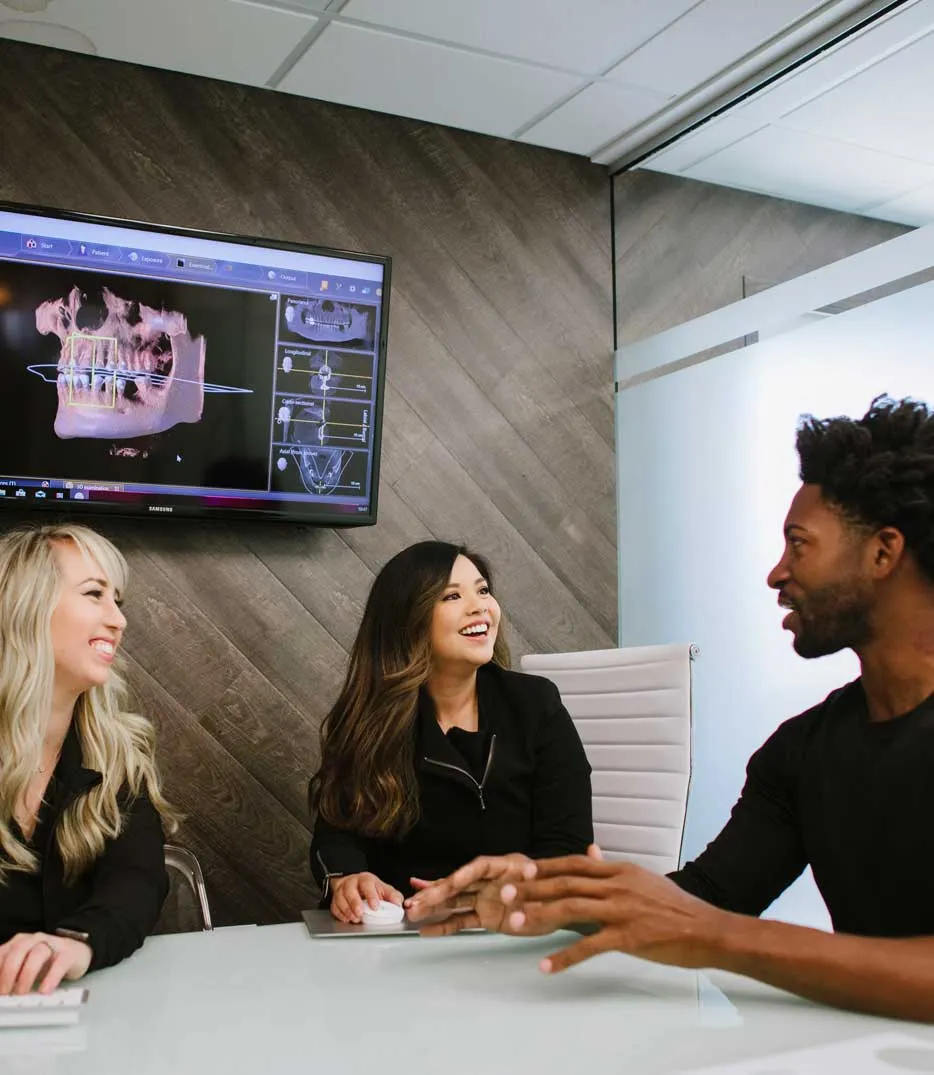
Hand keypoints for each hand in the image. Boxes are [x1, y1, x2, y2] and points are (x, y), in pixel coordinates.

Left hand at [0, 932, 91, 994]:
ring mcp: (53, 944)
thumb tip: (1, 992)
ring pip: (38, 953)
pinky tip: (45, 991)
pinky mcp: (69, 953)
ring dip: (26, 976)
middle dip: (8, 973)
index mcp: (19, 942)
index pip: (2, 953)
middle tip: (5, 993)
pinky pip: (59, 963)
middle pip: (18, 951)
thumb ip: (9, 975)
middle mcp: (34, 940)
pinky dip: (51, 978)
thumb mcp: (23, 966)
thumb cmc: (45, 963)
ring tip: (22, 994)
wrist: (76, 952)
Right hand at [329, 873, 402, 922]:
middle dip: (355, 903)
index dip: (371, 895)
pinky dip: (340, 914)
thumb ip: (392, 896)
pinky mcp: (335, 900)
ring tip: (356, 918)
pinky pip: (334, 907)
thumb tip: (398, 904)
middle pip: (350, 891)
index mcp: (365, 879)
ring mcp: (341, 891)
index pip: (367, 885)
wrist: (354, 884)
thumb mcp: (383, 889)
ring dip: (347, 910)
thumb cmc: (370, 888)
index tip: (375, 906)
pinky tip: (347, 919)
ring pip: (340, 899)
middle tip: (361, 914)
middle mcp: (352, 883)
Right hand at [404, 854, 541, 935]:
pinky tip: (426, 930)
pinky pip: (462, 921)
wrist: (559, 905)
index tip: (452, 881)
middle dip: (438, 893)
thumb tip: (530, 871)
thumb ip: (535, 879)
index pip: (480, 867)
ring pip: (455, 902)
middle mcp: (489, 881)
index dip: (465, 873)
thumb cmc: (553, 887)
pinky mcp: (485, 917)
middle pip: (460, 884)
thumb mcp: (547, 881)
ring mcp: (484, 899)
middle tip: (417, 902)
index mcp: (504, 866)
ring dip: (433, 907)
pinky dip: (444, 926)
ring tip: (412, 912)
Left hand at [500, 855, 732, 973]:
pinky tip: (547, 965)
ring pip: (572, 909)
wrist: (708, 930)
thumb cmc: (676, 907)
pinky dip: (565, 956)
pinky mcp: (629, 937)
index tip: (522, 869)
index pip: (575, 863)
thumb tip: (591, 851)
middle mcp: (618, 885)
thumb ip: (612, 868)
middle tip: (505, 892)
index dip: (547, 866)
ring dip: (539, 916)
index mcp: (620, 871)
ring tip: (515, 924)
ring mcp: (623, 910)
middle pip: (567, 883)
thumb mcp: (643, 878)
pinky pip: (590, 946)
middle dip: (532, 887)